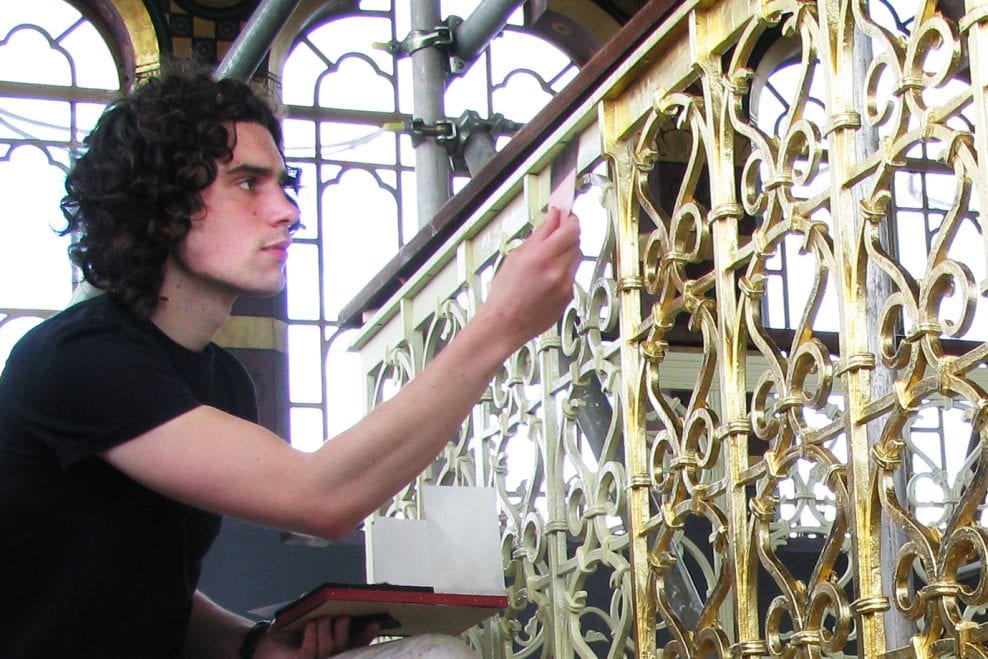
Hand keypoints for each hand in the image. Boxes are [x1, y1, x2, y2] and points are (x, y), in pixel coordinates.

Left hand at [254, 616, 378, 658]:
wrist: (261, 644)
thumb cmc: (285, 632)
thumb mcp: (306, 618)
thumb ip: (321, 614)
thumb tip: (336, 601)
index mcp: (330, 646)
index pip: (352, 644)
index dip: (364, 636)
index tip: (374, 624)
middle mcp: (324, 656)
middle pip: (342, 648)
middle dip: (344, 631)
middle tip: (343, 616)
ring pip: (328, 650)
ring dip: (326, 631)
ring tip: (321, 618)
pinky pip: (309, 651)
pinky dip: (312, 636)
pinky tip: (310, 625)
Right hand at [479, 206, 580, 348]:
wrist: (505, 324)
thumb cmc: (504, 294)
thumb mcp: (516, 256)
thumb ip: (539, 235)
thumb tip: (552, 218)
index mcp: (541, 255)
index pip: (570, 227)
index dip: (570, 219)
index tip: (566, 215)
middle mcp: (556, 269)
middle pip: (576, 241)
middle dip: (567, 236)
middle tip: (555, 236)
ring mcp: (565, 284)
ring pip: (576, 258)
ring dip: (566, 254)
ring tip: (547, 262)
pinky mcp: (569, 296)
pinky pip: (572, 276)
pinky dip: (563, 273)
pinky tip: (546, 280)